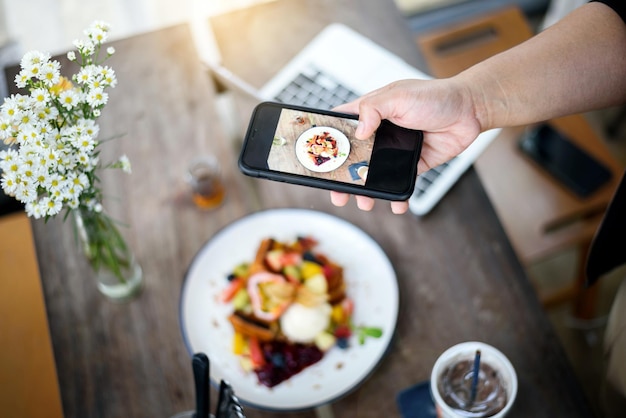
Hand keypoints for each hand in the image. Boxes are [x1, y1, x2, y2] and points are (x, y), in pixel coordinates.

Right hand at [331, 78, 481, 213]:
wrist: (470, 110)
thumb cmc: (435, 95)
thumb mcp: (399, 96)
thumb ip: (373, 109)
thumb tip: (359, 132)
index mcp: (371, 112)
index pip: (341, 126)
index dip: (327, 140)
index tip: (317, 158)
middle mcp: (379, 131)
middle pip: (353, 156)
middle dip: (343, 176)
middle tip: (338, 193)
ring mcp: (394, 149)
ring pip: (373, 173)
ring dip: (367, 190)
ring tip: (364, 203)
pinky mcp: (412, 163)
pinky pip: (399, 182)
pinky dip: (396, 196)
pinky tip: (395, 206)